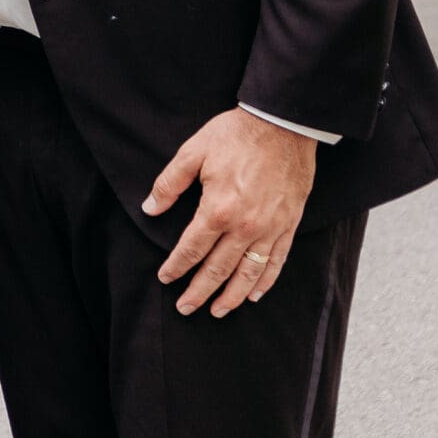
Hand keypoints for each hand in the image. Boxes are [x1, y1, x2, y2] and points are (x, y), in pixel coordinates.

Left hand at [145, 108, 317, 316]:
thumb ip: (169, 184)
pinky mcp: (289, 225)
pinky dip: (265, 282)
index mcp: (217, 210)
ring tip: (218, 311)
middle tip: (185, 308)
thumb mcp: (193, 152)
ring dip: (231, 296)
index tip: (165, 279)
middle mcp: (245, 226)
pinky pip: (277, 262)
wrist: (282, 126)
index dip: (176, 267)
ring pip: (249, 273)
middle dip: (199, 292)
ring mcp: (270, 228)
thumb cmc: (235, 135)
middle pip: (218, 269)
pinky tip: (254, 294)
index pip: (191, 249)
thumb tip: (149, 208)